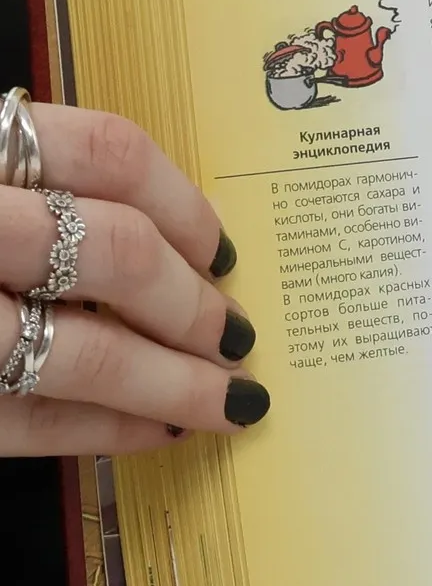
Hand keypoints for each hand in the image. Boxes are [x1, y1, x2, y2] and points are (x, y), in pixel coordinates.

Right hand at [0, 97, 269, 453]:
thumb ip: (49, 189)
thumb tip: (190, 230)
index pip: (106, 154)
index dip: (184, 207)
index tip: (226, 254)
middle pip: (117, 253)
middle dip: (196, 307)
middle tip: (238, 336)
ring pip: (88, 353)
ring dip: (178, 384)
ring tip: (230, 400)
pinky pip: (39, 421)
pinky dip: (110, 430)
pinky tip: (160, 432)